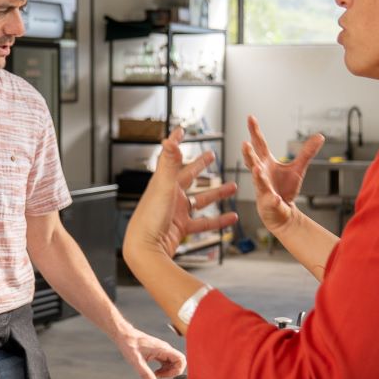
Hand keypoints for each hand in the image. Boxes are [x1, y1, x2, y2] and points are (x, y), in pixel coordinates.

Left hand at [114, 326, 185, 378]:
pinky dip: (164, 369)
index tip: (165, 376)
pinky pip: (167, 362)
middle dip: (172, 372)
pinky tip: (155, 371)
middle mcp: (165, 349)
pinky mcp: (158, 352)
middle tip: (160, 376)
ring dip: (167, 371)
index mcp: (162, 349)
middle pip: (179, 362)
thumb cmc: (129, 344)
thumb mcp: (136, 361)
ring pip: (173, 363)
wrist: (124, 335)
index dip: (177, 370)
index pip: (181, 359)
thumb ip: (145, 374)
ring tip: (156, 375)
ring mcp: (162, 350)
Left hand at [123, 128, 238, 262]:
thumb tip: (169, 139)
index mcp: (163, 182)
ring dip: (216, 194)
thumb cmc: (150, 217)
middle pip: (188, 176)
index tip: (181, 130)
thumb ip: (169, 163)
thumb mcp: (163, 186)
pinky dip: (218, 220)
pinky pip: (204, 223)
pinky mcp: (181, 228)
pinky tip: (232, 217)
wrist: (145, 248)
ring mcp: (176, 212)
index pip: (170, 157)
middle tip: (211, 155)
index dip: (176, 142)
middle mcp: (169, 195)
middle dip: (200, 165)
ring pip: (200, 200)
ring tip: (233, 187)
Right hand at [243, 117, 321, 236]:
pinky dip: (273, 199)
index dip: (255, 131)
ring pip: (257, 180)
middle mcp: (261, 173)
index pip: (259, 144)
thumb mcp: (297, 168)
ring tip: (256, 168)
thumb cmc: (284, 190)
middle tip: (244, 143)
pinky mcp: (269, 202)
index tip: (250, 117)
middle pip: (253, 160)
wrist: (281, 212)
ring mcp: (263, 188)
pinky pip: (271, 200)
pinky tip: (276, 198)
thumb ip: (306, 152)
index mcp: (266, 163)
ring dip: (256, 174)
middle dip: (248, 153)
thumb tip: (319, 136)